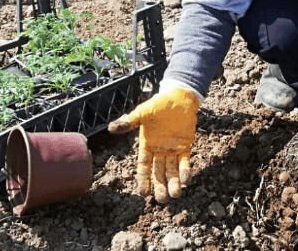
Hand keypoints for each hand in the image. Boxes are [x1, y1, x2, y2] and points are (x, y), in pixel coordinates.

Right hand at [108, 87, 198, 202]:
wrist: (178, 98)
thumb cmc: (158, 105)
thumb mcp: (142, 113)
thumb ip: (129, 122)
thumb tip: (111, 128)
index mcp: (146, 146)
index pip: (144, 167)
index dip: (143, 180)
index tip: (143, 193)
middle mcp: (159, 151)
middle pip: (158, 173)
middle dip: (160, 186)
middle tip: (162, 200)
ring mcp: (173, 150)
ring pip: (172, 171)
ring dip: (174, 183)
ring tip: (175, 195)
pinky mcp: (185, 146)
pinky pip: (185, 162)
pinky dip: (185, 171)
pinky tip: (186, 181)